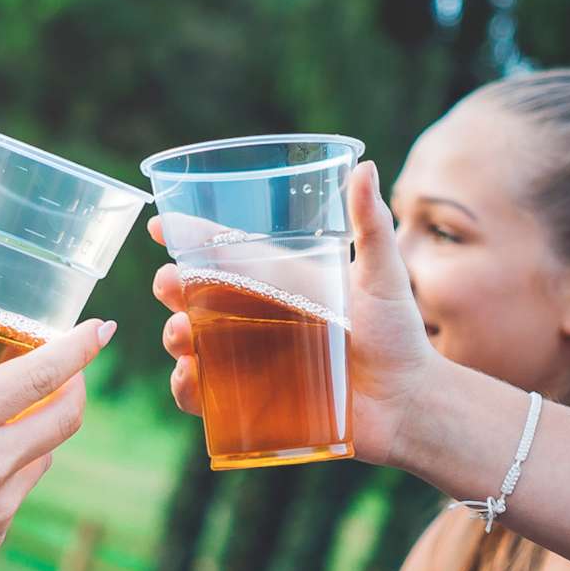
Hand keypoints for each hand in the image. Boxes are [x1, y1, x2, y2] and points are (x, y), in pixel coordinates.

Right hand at [0, 318, 111, 570]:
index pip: (41, 374)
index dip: (79, 347)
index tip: (99, 329)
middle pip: (66, 416)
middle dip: (77, 385)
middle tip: (69, 370)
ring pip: (44, 454)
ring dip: (40, 430)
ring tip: (13, 418)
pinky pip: (17, 490)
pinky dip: (11, 470)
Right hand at [154, 161, 447, 466]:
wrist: (408, 404)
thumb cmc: (398, 337)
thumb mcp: (383, 277)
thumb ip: (371, 226)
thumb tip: (364, 166)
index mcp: (280, 282)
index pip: (225, 253)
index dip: (189, 237)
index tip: (160, 226)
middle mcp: (257, 318)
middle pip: (195, 296)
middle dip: (171, 287)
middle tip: (171, 286)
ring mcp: (250, 360)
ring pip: (191, 343)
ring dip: (174, 335)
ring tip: (183, 334)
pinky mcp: (251, 402)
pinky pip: (203, 395)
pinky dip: (185, 387)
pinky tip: (191, 377)